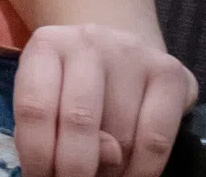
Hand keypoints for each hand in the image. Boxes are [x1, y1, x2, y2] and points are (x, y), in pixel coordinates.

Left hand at [13, 23, 194, 176]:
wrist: (119, 50)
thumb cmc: (75, 82)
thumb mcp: (50, 96)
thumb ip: (53, 125)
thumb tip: (98, 158)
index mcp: (46, 45)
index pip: (34, 108)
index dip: (36, 154)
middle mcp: (88, 42)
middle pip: (78, 121)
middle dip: (74, 168)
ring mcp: (133, 53)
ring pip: (121, 136)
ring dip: (111, 171)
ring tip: (104, 174)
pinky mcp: (170, 73)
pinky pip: (156, 139)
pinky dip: (143, 170)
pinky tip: (132, 175)